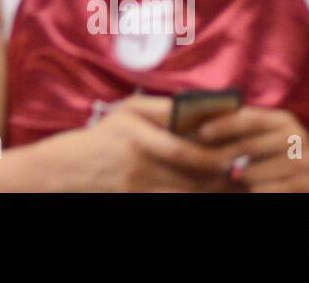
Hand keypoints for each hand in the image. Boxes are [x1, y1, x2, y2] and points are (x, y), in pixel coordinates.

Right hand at [68, 95, 234, 191]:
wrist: (70, 168)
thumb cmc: (105, 135)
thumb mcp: (126, 112)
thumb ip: (160, 108)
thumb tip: (200, 109)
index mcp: (136, 132)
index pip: (183, 149)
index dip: (212, 154)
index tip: (233, 152)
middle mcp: (136, 160)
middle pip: (190, 175)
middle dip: (218, 175)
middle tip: (238, 170)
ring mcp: (136, 184)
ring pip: (187, 191)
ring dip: (210, 188)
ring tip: (227, 181)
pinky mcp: (135, 199)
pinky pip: (174, 201)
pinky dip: (192, 196)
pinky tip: (204, 190)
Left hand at [197, 106, 308, 191]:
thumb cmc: (271, 153)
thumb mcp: (260, 136)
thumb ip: (236, 128)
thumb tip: (199, 127)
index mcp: (282, 120)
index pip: (250, 118)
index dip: (224, 125)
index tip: (201, 133)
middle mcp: (296, 136)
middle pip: (251, 146)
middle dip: (224, 155)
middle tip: (207, 162)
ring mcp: (306, 160)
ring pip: (258, 171)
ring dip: (238, 175)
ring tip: (228, 176)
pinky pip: (272, 190)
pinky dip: (257, 190)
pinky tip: (248, 190)